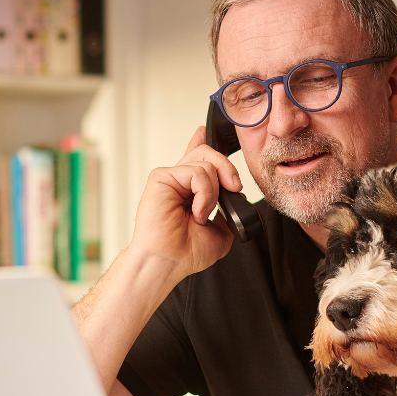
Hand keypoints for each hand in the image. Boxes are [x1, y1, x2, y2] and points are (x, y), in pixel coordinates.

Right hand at [129, 126, 244, 280]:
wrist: (168, 262)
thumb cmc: (185, 253)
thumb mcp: (221, 231)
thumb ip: (228, 210)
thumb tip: (235, 195)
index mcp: (188, 190)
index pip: (195, 159)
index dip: (200, 143)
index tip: (203, 133)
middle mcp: (178, 181)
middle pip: (207, 153)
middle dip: (227, 168)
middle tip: (233, 188)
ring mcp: (170, 178)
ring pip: (206, 163)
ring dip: (213, 193)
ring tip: (203, 215)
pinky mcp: (161, 177)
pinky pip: (196, 172)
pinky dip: (204, 193)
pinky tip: (196, 212)